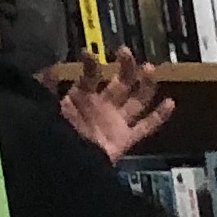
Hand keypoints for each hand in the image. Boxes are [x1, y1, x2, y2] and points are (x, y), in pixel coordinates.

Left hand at [58, 52, 174, 161]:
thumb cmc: (54, 133)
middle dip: (125, 66)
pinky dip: (159, 116)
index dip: (91, 64)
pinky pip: (146, 126)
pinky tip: (170, 102)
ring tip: (149, 68)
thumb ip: (47, 88)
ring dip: (145, 84)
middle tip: (127, 52)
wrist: (65, 163)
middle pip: (120, 82)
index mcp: (82, 97)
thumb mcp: (46, 106)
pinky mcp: (126, 138)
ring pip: (137, 100)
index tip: (89, 53)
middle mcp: (102, 106)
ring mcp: (116, 121)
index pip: (90, 76)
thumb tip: (49, 69)